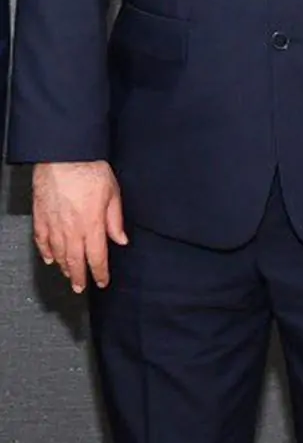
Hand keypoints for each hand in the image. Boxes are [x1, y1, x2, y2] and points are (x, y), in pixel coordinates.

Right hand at [33, 161, 127, 293]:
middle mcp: (72, 229)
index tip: (102, 282)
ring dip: (64, 267)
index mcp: (92, 226)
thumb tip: (121, 239)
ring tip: (68, 275)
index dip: (100, 273)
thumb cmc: (88, 168)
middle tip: (80, 288)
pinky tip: (49, 258)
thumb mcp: (112, 193)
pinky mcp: (41, 216)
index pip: (97, 258)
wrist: (63, 154)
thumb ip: (115, 220)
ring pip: (58, 254)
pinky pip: (41, 240)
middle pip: (75, 262)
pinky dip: (45, 252)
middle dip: (79, 278)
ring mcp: (54, 224)